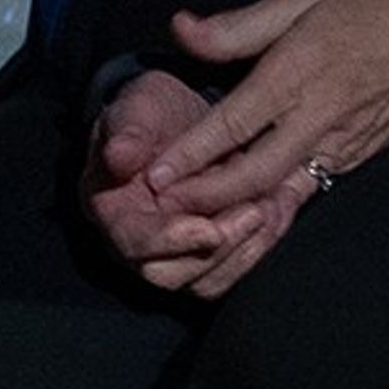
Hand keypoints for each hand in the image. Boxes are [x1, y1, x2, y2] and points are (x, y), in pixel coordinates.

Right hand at [82, 66, 293, 298]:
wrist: (177, 117)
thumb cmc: (149, 113)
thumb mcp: (136, 108)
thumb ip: (127, 132)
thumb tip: (118, 156)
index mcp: (111, 209)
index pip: (133, 242)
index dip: (171, 240)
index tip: (209, 229)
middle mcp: (137, 242)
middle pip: (171, 274)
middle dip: (216, 252)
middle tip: (253, 214)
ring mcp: (172, 254)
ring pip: (207, 280)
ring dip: (243, 251)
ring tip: (269, 209)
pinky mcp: (205, 254)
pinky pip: (232, 268)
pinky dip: (258, 247)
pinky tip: (277, 212)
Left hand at [134, 0, 388, 269]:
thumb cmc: (373, 9)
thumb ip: (238, 24)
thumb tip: (182, 29)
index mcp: (297, 73)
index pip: (233, 124)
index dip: (190, 154)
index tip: (154, 175)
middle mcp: (317, 119)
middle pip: (252, 175)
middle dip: (203, 198)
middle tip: (161, 209)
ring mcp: (339, 147)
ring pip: (279, 193)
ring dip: (233, 211)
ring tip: (190, 220)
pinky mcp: (354, 160)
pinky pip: (305, 192)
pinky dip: (271, 209)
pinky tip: (241, 216)